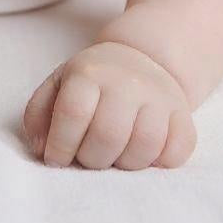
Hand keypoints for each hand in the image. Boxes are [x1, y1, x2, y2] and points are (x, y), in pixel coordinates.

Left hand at [22, 41, 196, 170]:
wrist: (143, 59)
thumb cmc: (92, 82)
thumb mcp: (58, 85)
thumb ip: (39, 114)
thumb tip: (42, 149)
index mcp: (89, 72)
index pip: (73, 113)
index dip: (61, 145)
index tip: (57, 159)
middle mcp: (127, 81)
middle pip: (108, 136)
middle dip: (92, 159)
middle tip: (89, 157)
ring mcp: (159, 97)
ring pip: (144, 147)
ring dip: (125, 164)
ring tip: (115, 155)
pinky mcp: (183, 114)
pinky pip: (178, 150)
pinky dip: (161, 161)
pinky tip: (145, 153)